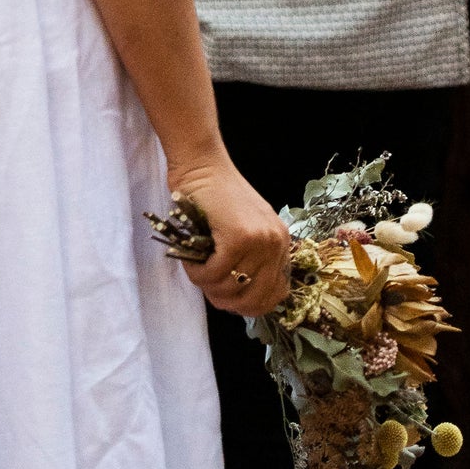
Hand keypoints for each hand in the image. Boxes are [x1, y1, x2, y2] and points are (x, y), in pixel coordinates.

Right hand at [166, 151, 290, 318]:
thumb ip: (250, 258)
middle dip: (227, 302)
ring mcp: (259, 241)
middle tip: (207, 288)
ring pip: (230, 288)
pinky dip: (196, 273)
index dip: (249, 306)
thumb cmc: (215, 194)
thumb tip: (239, 298)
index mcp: (281, 243)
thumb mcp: (244, 227)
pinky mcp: (237, 238)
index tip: (228, 301)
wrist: (201, 163)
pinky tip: (189, 260)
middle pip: (254, 298)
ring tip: (195, 269)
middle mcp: (276, 244)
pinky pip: (214, 274)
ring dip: (207, 286)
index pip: (275, 295)